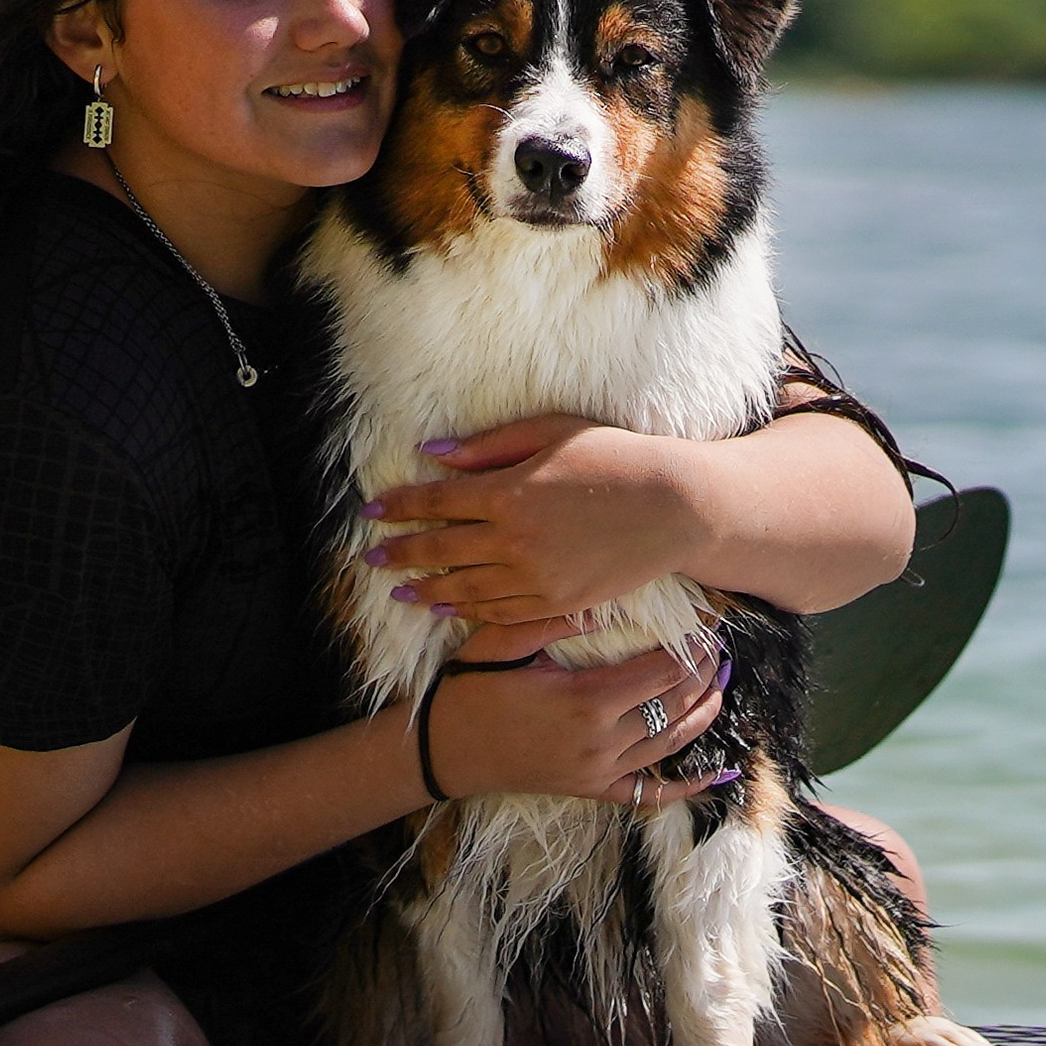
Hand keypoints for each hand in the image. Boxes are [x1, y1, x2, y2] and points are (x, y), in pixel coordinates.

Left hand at [364, 415, 693, 631]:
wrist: (675, 506)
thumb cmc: (614, 456)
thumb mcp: (550, 433)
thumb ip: (488, 447)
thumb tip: (433, 454)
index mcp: (509, 493)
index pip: (436, 501)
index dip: (399, 507)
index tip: (370, 512)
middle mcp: (515, 540)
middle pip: (441, 549)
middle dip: (400, 552)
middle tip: (371, 559)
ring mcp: (536, 578)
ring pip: (465, 587)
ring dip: (425, 589)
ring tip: (398, 591)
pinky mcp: (558, 603)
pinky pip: (500, 612)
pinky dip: (468, 610)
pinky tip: (447, 607)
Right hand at [418, 638, 728, 810]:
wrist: (443, 750)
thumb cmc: (469, 689)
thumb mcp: (501, 642)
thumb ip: (552, 621)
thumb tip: (604, 603)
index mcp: (585, 700)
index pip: (659, 672)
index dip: (688, 648)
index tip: (705, 626)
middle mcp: (601, 740)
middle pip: (673, 705)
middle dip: (702, 674)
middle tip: (717, 648)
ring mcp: (599, 771)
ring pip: (671, 744)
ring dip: (704, 714)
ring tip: (720, 684)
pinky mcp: (591, 790)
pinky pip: (649, 794)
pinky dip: (686, 787)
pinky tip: (716, 773)